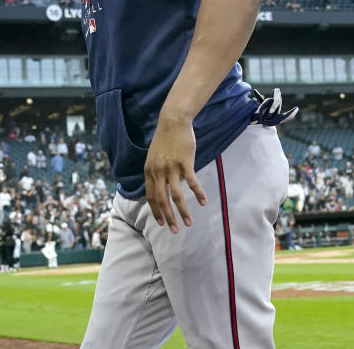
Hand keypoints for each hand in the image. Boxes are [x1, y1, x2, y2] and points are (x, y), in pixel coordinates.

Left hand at [144, 116, 206, 233]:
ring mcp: (171, 168)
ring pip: (176, 195)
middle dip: (168, 218)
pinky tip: (203, 202)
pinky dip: (198, 193)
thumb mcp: (154, 157)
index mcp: (149, 171)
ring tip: (189, 222)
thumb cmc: (165, 139)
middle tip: (175, 231)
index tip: (161, 223)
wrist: (173, 122)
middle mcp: (158, 172)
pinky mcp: (184, 163)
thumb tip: (161, 187)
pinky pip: (191, 182)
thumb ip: (156, 173)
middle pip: (162, 200)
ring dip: (183, 211)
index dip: (156, 212)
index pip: (151, 197)